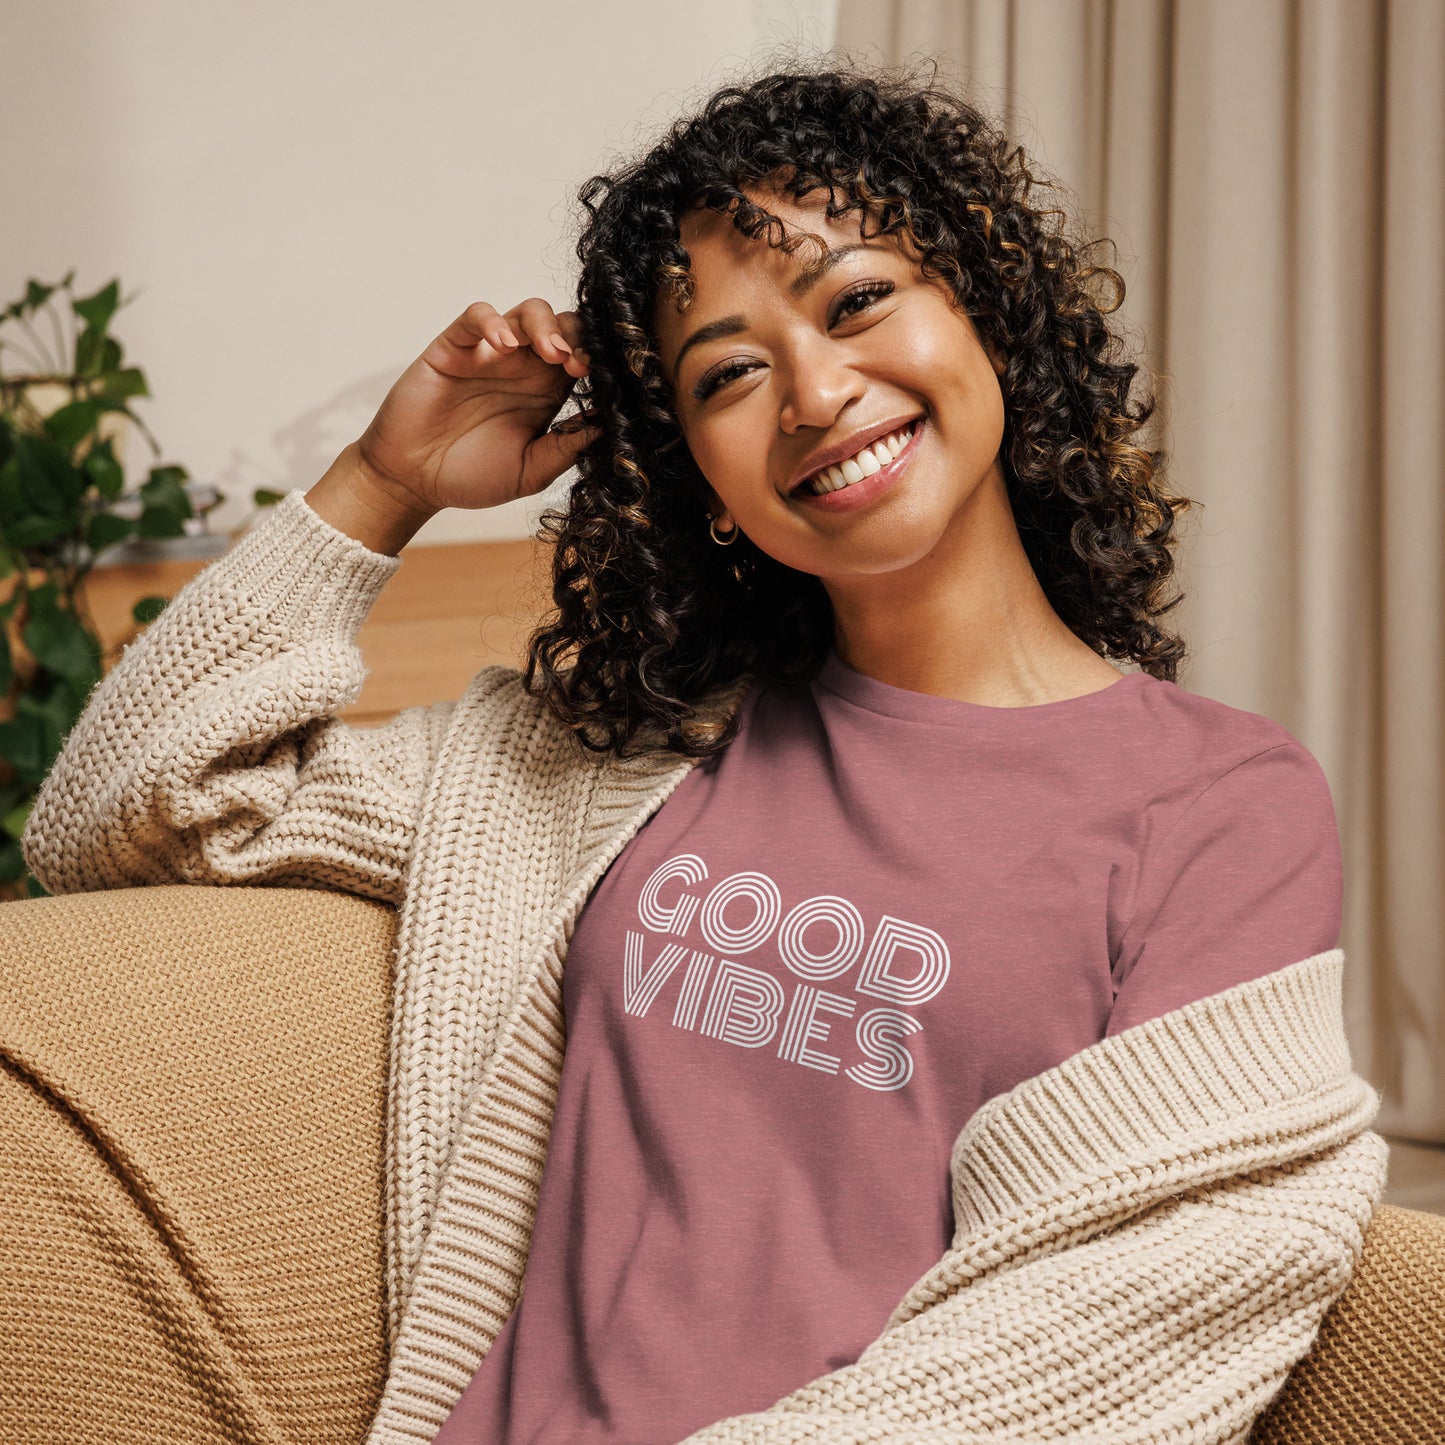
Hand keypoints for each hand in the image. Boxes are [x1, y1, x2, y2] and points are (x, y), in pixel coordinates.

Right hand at [354, 299, 597, 513]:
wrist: (415, 481)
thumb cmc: (471, 476)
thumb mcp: (531, 471)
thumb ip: (566, 448)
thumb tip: (607, 426)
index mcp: (547, 393)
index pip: (583, 358)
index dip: (597, 361)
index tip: (603, 380)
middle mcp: (523, 367)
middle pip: (563, 326)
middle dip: (578, 337)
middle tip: (578, 365)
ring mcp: (489, 354)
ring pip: (527, 312)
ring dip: (545, 325)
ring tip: (551, 352)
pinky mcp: (454, 347)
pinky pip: (475, 316)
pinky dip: (492, 321)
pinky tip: (503, 345)